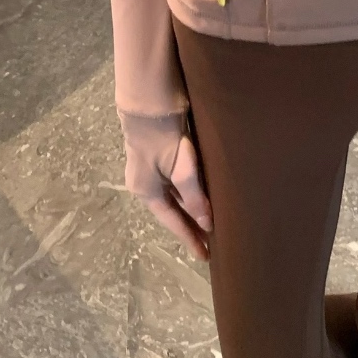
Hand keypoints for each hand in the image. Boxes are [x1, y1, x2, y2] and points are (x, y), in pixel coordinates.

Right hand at [121, 112, 213, 261]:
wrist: (151, 101)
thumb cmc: (164, 138)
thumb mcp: (182, 170)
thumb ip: (195, 197)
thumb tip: (206, 223)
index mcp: (146, 191)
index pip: (172, 222)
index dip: (189, 238)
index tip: (204, 256)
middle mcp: (146, 183)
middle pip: (173, 210)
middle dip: (191, 225)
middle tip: (211, 242)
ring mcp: (151, 169)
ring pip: (175, 196)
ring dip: (192, 208)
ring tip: (210, 222)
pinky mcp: (160, 155)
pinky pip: (177, 182)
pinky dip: (190, 192)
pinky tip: (202, 194)